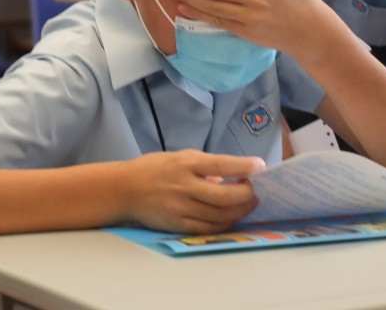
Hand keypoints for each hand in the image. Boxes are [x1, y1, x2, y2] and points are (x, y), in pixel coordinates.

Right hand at [126, 150, 264, 233]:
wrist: (125, 189)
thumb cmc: (156, 169)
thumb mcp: (181, 157)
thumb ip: (206, 166)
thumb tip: (233, 176)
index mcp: (186, 164)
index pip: (221, 164)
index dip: (244, 166)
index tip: (260, 165)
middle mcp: (185, 187)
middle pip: (225, 196)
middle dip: (246, 194)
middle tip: (253, 189)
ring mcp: (181, 208)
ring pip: (220, 216)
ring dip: (240, 210)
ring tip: (248, 202)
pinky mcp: (178, 225)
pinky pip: (209, 229)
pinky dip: (225, 224)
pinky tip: (232, 216)